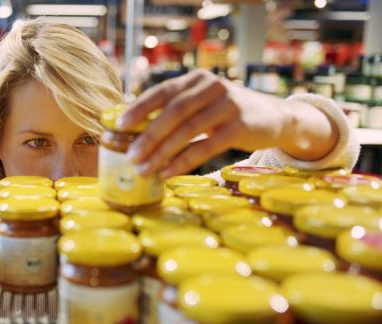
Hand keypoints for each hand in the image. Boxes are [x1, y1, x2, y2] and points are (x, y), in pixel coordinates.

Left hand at [117, 70, 337, 177]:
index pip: (162, 91)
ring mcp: (227, 105)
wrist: (275, 117)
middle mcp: (212, 87)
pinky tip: (167, 173)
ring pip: (187, 130)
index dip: (139, 108)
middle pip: (173, 112)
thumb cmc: (227, 114)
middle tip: (129, 155)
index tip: (119, 124)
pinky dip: (183, 161)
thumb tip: (134, 131)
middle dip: (147, 135)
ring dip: (161, 152)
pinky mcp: (240, 127)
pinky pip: (205, 147)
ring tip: (143, 169)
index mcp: (197, 79)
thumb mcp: (203, 104)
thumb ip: (176, 111)